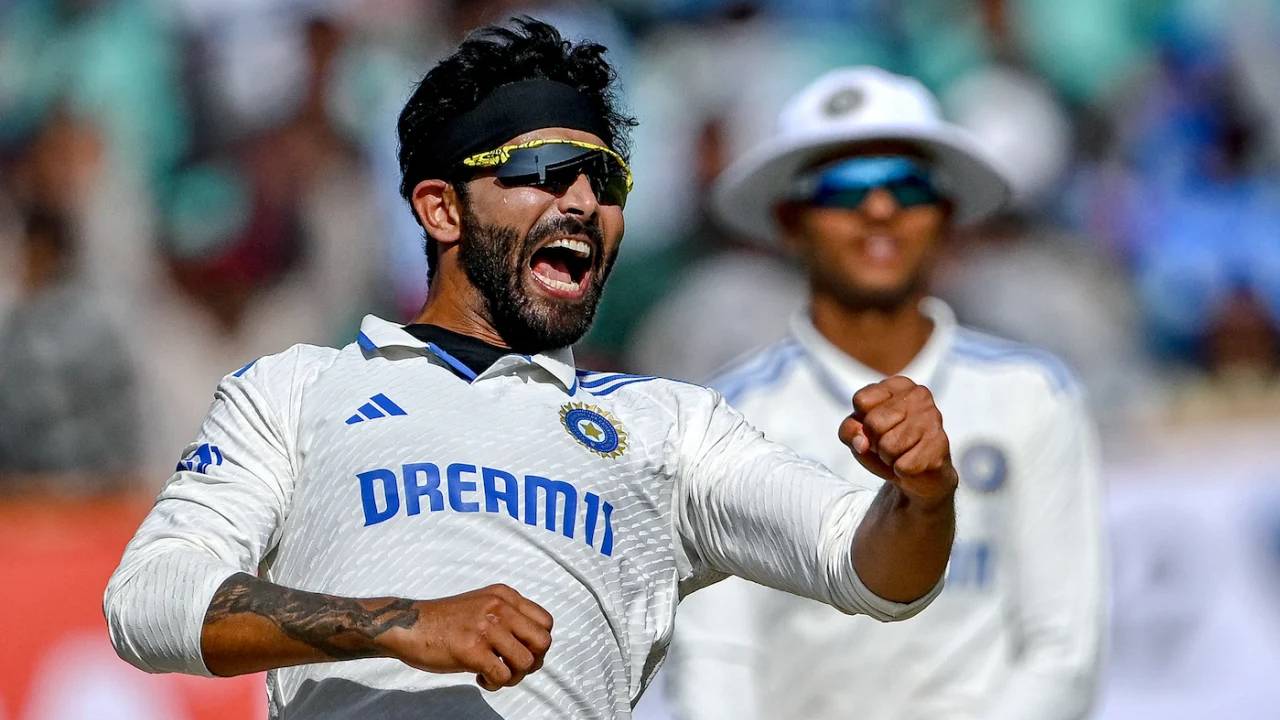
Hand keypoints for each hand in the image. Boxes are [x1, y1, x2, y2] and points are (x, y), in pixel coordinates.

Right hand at [376, 584, 553, 690]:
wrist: (409, 626)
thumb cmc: (446, 620)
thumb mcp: (483, 604)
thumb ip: (508, 615)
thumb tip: (535, 645)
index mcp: (505, 595)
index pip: (546, 622)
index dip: (538, 644)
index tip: (521, 652)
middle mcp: (500, 608)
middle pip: (543, 642)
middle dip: (533, 661)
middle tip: (513, 667)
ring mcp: (486, 627)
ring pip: (526, 661)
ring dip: (514, 676)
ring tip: (496, 675)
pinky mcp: (472, 650)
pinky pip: (503, 676)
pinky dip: (495, 684)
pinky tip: (481, 678)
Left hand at [838, 376, 957, 506]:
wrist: (920, 474)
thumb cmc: (885, 444)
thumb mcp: (859, 433)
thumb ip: (849, 431)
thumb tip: (861, 443)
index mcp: (898, 384)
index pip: (861, 400)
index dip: (861, 422)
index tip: (876, 426)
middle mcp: (919, 395)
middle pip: (873, 423)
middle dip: (874, 442)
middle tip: (889, 443)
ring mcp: (933, 418)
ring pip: (888, 446)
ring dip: (888, 458)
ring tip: (901, 453)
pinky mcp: (940, 445)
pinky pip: (903, 465)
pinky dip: (901, 470)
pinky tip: (913, 462)